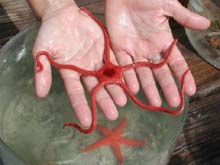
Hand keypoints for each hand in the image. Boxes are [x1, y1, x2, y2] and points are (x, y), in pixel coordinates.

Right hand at [32, 2, 126, 126]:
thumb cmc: (50, 31)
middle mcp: (85, 70)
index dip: (81, 107)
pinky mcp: (106, 50)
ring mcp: (96, 61)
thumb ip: (43, 71)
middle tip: (113, 114)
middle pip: (95, 88)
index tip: (88, 122)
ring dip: (115, 89)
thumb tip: (40, 94)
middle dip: (104, 101)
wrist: (64, 14)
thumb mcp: (42, 51)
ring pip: (107, 78)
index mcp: (70, 73)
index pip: (76, 93)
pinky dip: (121, 71)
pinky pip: (115, 62)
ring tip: (123, 101)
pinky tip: (129, 81)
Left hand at [105, 0, 209, 106]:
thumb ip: (184, 17)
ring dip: (148, 88)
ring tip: (154, 103)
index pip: (176, 62)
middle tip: (173, 104)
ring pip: (142, 73)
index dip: (183, 76)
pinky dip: (128, 77)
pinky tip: (133, 90)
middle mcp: (149, 50)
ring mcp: (134, 51)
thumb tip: (207, 24)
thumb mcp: (168, 6)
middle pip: (160, 73)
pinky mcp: (118, 48)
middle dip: (167, 88)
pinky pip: (124, 65)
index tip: (190, 90)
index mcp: (163, 41)